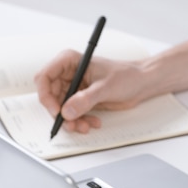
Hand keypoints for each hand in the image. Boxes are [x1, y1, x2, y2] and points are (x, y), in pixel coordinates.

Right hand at [34, 37, 187, 133]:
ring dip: (71, 121)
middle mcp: (69, 74)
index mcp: (70, 61)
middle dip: (60, 113)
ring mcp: (75, 88)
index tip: (56, 110)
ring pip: (61, 109)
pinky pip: (73, 114)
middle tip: (71, 124)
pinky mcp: (82, 100)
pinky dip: (80, 121)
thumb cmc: (128, 75)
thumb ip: (86, 99)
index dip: (46, 96)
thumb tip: (68, 110)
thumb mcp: (106, 87)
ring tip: (85, 126)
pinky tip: (93, 122)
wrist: (143, 84)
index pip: (45, 77)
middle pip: (50, 97)